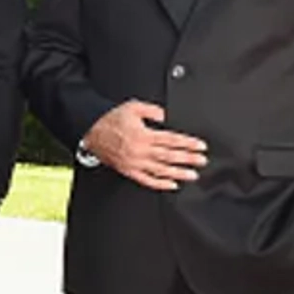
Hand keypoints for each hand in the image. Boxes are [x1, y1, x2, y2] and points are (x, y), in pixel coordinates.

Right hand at [82, 100, 207, 190]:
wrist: (92, 132)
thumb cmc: (112, 120)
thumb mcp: (133, 107)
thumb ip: (153, 110)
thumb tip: (167, 116)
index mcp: (143, 135)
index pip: (171, 140)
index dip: (188, 143)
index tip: (200, 146)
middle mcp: (140, 151)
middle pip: (169, 156)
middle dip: (188, 158)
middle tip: (202, 161)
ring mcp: (135, 163)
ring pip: (161, 170)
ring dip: (178, 173)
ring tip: (192, 175)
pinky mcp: (129, 171)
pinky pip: (147, 180)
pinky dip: (160, 184)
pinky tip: (172, 185)